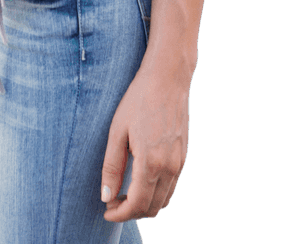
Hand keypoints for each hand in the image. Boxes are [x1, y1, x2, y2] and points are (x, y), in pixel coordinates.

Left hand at [101, 65, 189, 222]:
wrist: (168, 78)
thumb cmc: (139, 100)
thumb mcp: (117, 131)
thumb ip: (112, 167)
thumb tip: (106, 196)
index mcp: (151, 163)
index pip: (136, 205)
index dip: (120, 214)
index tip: (106, 211)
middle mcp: (170, 167)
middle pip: (151, 208)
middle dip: (131, 212)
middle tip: (112, 202)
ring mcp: (180, 162)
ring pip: (164, 201)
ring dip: (145, 204)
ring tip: (124, 193)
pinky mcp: (184, 156)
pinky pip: (172, 186)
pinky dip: (157, 193)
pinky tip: (141, 181)